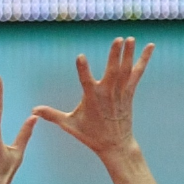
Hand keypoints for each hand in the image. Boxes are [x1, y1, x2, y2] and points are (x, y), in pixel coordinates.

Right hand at [32, 37, 153, 157]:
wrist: (114, 144)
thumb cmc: (90, 135)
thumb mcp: (69, 125)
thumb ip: (52, 115)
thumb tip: (33, 110)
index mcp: (92, 99)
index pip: (86, 82)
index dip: (83, 69)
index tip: (80, 57)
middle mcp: (108, 94)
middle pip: (113, 71)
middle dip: (115, 56)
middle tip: (118, 40)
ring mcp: (120, 92)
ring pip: (125, 70)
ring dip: (128, 54)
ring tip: (130, 38)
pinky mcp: (129, 92)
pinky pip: (137, 73)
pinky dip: (143, 60)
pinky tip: (150, 46)